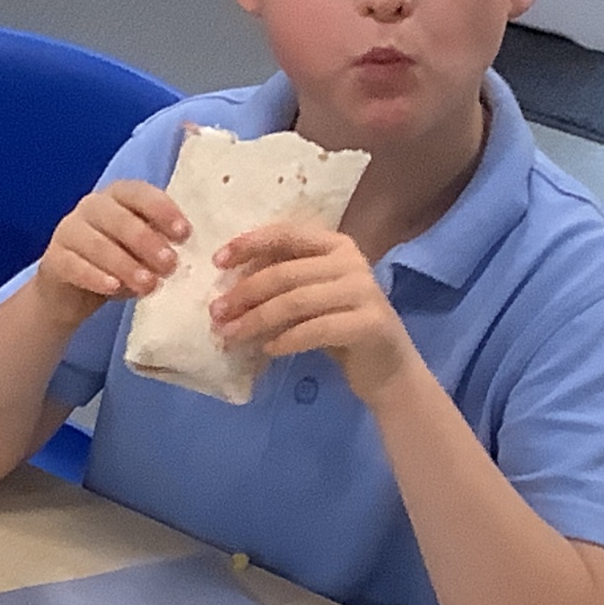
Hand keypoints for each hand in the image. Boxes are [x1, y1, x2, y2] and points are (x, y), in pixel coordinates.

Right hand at [32, 180, 189, 328]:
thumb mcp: (140, 252)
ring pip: (97, 243)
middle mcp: (91, 207)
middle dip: (147, 242)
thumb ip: (158, 246)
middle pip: (118, 218)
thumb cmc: (115, 263)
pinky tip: (114, 288)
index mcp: (117, 197)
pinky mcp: (54, 258)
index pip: (139, 193)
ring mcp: (69, 230)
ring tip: (148, 285)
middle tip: (170, 265)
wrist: (70, 292)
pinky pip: (75, 265)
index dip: (162, 210)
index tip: (184, 234)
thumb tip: (181, 256)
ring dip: (126, 264)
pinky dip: (96, 276)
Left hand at [209, 223, 416, 406]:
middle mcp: (352, 261)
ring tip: (230, 335)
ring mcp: (364, 291)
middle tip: (216, 313)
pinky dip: (286, 339)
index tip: (217, 262)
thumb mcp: (309, 297)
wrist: (387, 370)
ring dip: (257, 319)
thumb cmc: (339, 327)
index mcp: (335, 245)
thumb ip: (281, 282)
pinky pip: (316, 329)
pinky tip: (267, 350)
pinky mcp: (370, 323)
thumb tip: (228, 283)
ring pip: (296, 301)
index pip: (286, 234)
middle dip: (244, 293)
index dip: (249, 244)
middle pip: (285, 272)